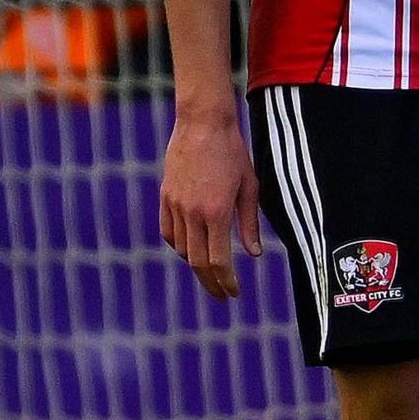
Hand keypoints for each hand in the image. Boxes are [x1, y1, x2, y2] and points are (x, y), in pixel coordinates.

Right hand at [159, 114, 261, 299]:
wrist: (203, 124)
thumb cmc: (233, 153)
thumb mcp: (250, 187)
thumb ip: (249, 223)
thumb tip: (253, 255)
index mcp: (216, 212)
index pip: (218, 260)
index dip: (226, 281)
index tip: (234, 293)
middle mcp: (192, 213)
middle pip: (197, 262)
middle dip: (211, 283)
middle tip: (223, 295)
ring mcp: (175, 206)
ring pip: (182, 249)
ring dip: (197, 265)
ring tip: (213, 272)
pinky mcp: (165, 198)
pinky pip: (169, 232)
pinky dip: (180, 246)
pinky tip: (192, 249)